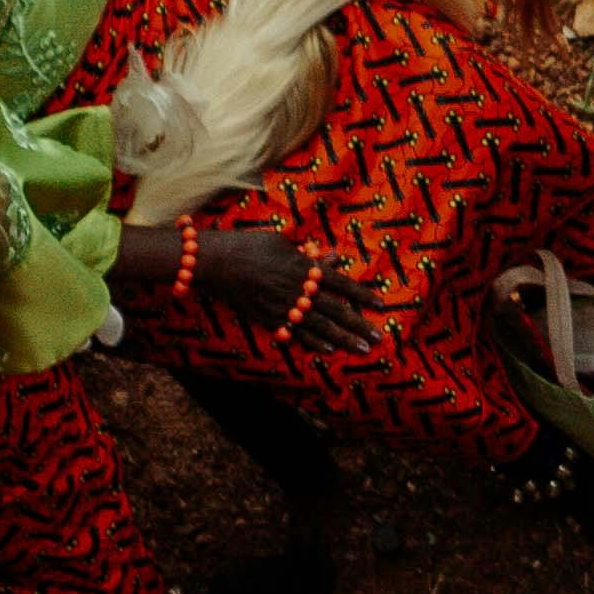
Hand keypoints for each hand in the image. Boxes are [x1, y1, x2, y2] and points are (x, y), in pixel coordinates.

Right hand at [193, 225, 374, 352]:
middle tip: (379, 337)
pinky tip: (328, 349)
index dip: (361, 294)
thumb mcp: (283, 244)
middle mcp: (295, 289)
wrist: (213, 261)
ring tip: (362, 348)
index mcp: (302, 267)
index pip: (340, 283)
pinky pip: (292, 333)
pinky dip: (311, 342)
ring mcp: (280, 306)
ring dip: (342, 338)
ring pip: (317, 325)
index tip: (381, 304)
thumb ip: (310, 256)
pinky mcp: (264, 318)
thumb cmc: (249, 246)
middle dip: (358, 324)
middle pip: (333, 309)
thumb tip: (335, 258)